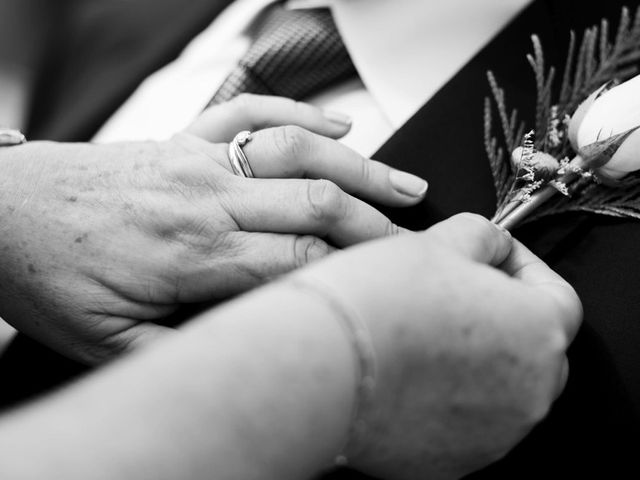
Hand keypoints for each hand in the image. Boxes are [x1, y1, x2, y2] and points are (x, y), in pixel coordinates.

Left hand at [0, 95, 426, 363]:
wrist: (0, 209)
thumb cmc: (47, 271)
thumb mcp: (102, 341)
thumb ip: (177, 351)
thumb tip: (240, 360)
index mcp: (191, 253)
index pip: (301, 262)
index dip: (357, 272)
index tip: (395, 283)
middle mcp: (204, 198)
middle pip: (315, 203)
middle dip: (378, 222)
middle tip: (421, 238)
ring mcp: (197, 160)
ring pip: (297, 152)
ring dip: (358, 165)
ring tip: (404, 183)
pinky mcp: (185, 140)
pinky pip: (249, 112)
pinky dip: (299, 113)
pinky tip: (336, 124)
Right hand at [289, 213, 581, 479]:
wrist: (318, 367)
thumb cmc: (376, 305)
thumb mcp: (438, 241)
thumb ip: (482, 237)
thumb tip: (488, 246)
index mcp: (538, 332)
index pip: (557, 295)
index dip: (523, 267)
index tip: (494, 258)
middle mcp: (529, 394)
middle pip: (530, 345)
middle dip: (500, 315)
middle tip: (454, 292)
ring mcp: (492, 435)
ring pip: (498, 386)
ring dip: (471, 357)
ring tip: (420, 330)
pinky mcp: (452, 462)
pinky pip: (464, 421)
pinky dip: (446, 395)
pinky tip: (408, 369)